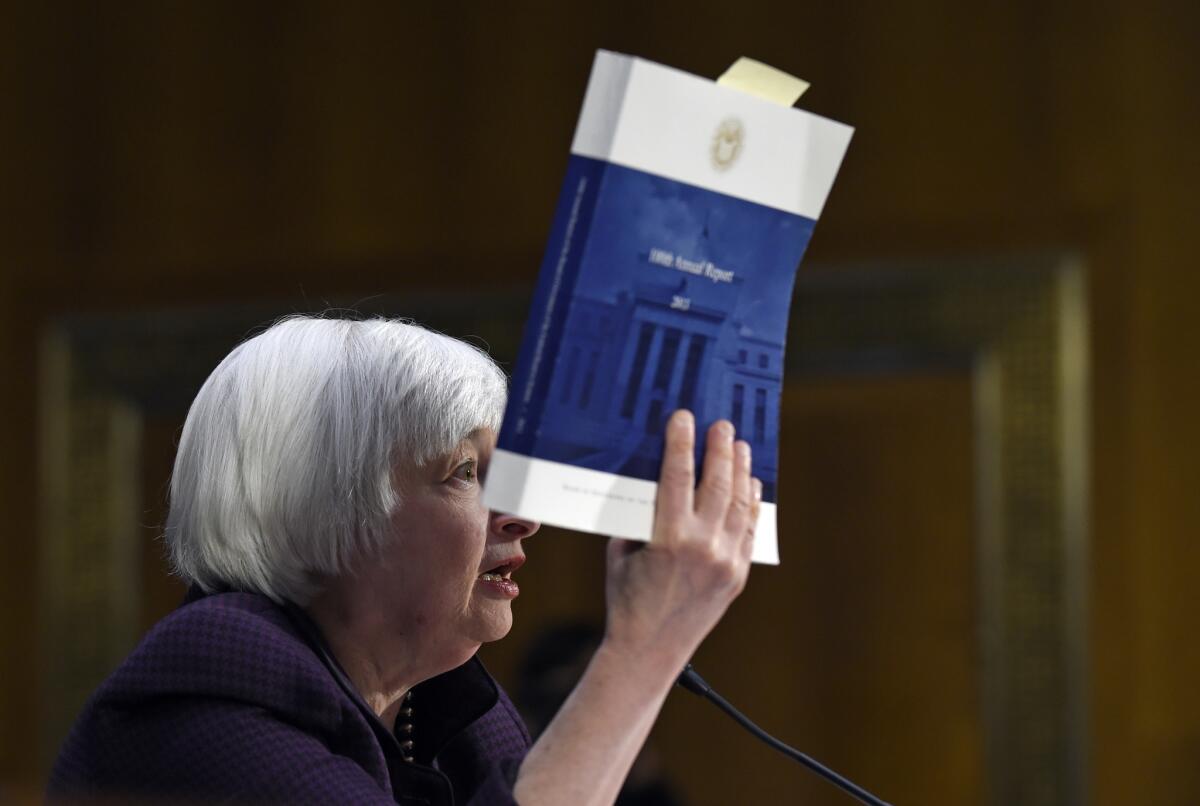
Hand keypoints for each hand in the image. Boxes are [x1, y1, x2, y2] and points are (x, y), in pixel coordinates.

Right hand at [603, 410, 760, 663]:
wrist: (649, 649)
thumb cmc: (627, 599)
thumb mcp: (621, 552)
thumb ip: (640, 518)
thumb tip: (652, 484)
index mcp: (669, 538)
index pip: (678, 476)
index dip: (682, 442)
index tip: (684, 417)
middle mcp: (703, 546)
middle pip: (717, 483)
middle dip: (719, 448)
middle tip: (721, 424)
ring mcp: (726, 561)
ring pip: (739, 503)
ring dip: (740, 470)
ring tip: (739, 445)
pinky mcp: (738, 575)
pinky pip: (748, 530)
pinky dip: (751, 503)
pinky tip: (751, 484)